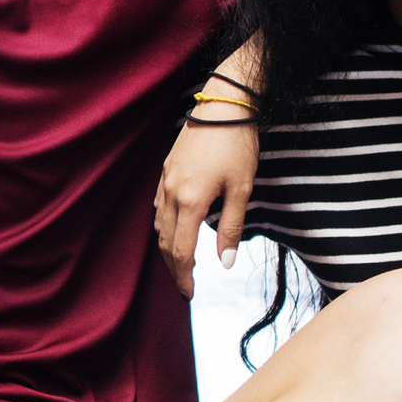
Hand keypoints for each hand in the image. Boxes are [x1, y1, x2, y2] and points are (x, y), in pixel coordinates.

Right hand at [155, 117, 258, 299]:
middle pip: (166, 242)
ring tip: (182, 263)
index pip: (182, 251)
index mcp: (191, 202)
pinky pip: (158, 206)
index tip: (190, 294)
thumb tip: (225, 262)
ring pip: (159, 225)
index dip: (185, 276)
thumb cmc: (237, 146)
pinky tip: (175, 229)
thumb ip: (231, 228)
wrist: (224, 106)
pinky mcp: (166, 170)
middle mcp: (171, 193)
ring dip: (168, 248)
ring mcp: (165, 180)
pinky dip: (164, 226)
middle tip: (185, 286)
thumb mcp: (242, 189)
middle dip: (174, 268)